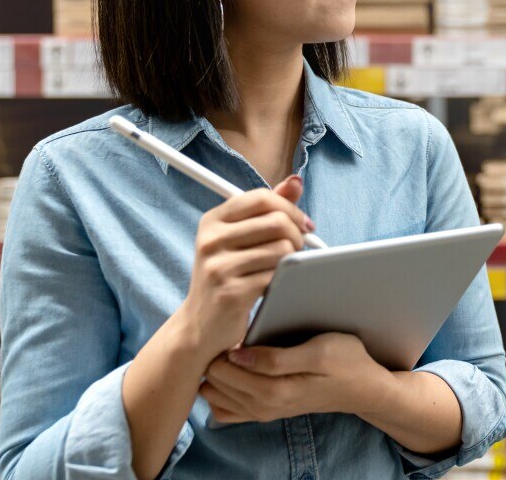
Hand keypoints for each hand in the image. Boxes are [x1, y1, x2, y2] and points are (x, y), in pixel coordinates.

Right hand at [175, 175, 312, 363]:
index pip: (262, 198)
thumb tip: (296, 181)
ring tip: (286, 267)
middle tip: (299, 248)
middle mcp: (210, 240)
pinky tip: (276, 284)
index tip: (304, 224)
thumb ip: (269, 208)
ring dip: (294, 259)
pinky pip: (276, 276)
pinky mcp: (230, 292)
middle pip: (276, 221)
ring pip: (281, 249)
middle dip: (298, 234)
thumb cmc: (227, 274)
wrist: (201, 324)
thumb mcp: (240, 237)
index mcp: (213, 220)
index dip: (291, 208)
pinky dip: (284, 279)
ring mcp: (218, 267)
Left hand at [199, 333, 390, 424]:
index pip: (223, 370)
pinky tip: (236, 369)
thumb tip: (238, 353)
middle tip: (231, 332)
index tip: (233, 325)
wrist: (363, 387)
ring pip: (216, 395)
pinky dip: (222, 390)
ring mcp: (262, 412)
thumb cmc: (345, 361)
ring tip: (233, 347)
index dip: (221, 344)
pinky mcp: (264, 411)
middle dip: (215, 357)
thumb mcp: (319, 352)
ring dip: (217, 372)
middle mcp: (263, 408)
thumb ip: (277, 358)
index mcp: (274, 392)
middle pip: (214, 382)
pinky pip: (226, 408)